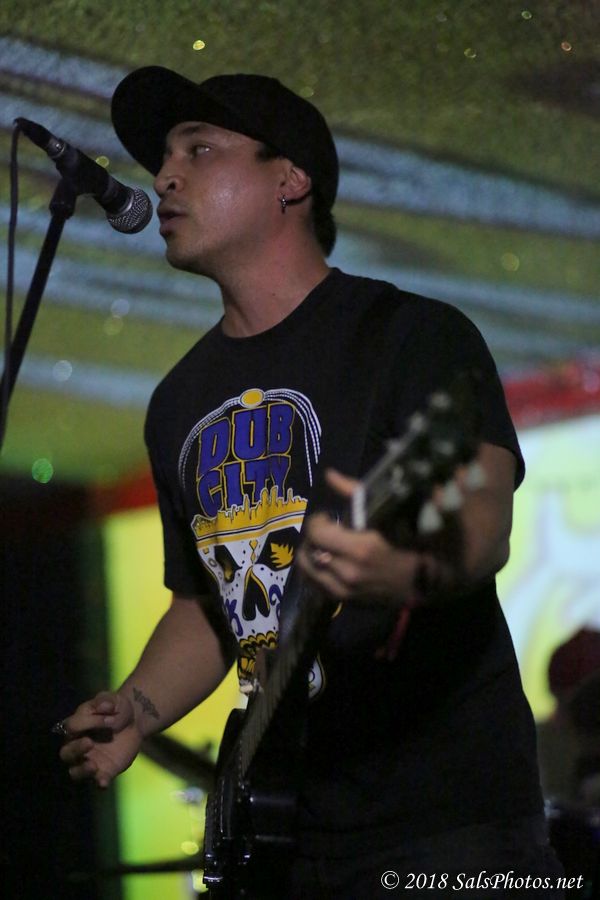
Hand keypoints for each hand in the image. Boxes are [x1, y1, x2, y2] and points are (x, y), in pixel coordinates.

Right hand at [58, 691, 143, 788]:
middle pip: (66, 753)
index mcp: (77, 726)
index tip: (108, 717)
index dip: (88, 722)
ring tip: (93, 766)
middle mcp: (78, 746)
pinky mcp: (104, 771)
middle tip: (89, 743)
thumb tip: (102, 706)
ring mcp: (90, 760)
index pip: (72, 726)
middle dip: (75, 749)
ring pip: (75, 772)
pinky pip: (98, 781)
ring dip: (82, 770)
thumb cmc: (118, 709)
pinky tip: (104, 782)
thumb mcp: (114, 701)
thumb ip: (106, 700)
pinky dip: (99, 782)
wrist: (134, 722)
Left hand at [297, 469, 420, 601]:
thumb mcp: (384, 513)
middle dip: (313, 536)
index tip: (328, 516)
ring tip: (322, 546)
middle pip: (309, 549)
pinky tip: (323, 562)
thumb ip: (354, 493)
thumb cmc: (405, 543)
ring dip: (310, 553)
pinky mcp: (343, 601)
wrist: (420, 583)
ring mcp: (344, 590)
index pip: (317, 532)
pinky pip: (314, 585)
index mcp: (360, 549)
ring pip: (307, 569)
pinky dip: (314, 571)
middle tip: (324, 530)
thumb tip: (329, 474)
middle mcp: (348, 572)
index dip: (318, 520)